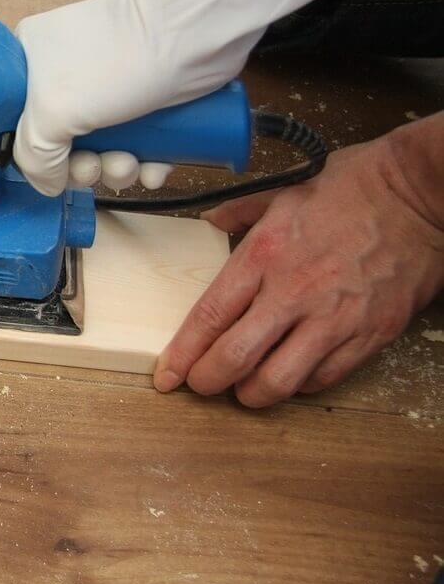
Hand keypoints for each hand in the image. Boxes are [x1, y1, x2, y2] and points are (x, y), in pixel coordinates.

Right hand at [12, 0, 409, 196]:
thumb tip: (37, 177)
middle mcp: (72, 69)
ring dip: (126, 168)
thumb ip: (33, 145)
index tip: (75, 168)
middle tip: (118, 164)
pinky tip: (162, 159)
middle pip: (73, 142)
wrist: (207, 16)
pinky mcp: (155, 80)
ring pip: (110, 145)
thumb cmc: (131, 55)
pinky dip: (152, 158)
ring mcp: (115, 75)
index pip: (28, 130)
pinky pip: (144, 137)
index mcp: (37, 65)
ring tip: (146, 161)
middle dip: (97, 166)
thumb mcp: (60, 103)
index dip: (52, 160)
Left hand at [153, 132, 443, 406]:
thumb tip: (210, 223)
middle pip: (234, 357)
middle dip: (207, 382)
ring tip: (243, 388)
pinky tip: (289, 375)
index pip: (209, 316)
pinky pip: (323, 379)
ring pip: (277, 382)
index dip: (182, 353)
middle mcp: (293, 292)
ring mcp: (333, 318)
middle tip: (200, 384)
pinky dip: (298, 385)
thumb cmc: (351, 189)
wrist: (417, 196)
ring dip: (251, 394)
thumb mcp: (282, 192)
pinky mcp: (368, 335)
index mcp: (265, 254)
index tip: (166, 375)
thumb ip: (238, 214)